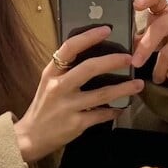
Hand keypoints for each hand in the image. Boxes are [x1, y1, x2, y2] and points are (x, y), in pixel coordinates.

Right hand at [14, 25, 143, 163]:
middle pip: (89, 68)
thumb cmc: (42, 109)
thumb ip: (65, 71)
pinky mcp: (76, 124)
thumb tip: (93, 56)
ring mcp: (68, 106)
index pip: (69, 48)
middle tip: (129, 58)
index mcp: (51, 74)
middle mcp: (58, 88)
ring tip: (138, 84)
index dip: (89, 37)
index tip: (106, 30)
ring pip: (102, 94)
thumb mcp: (47, 84)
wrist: (29, 138)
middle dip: (113, 61)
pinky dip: (113, 111)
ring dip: (123, 88)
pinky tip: (120, 108)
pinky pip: (101, 115)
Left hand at [132, 0, 167, 83]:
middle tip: (136, 63)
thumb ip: (135, 39)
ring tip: (157, 76)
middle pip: (161, 27)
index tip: (136, 4)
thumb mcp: (146, 40)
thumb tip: (120, 47)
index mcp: (163, 10)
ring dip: (160, 68)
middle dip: (146, 47)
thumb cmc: (163, 44)